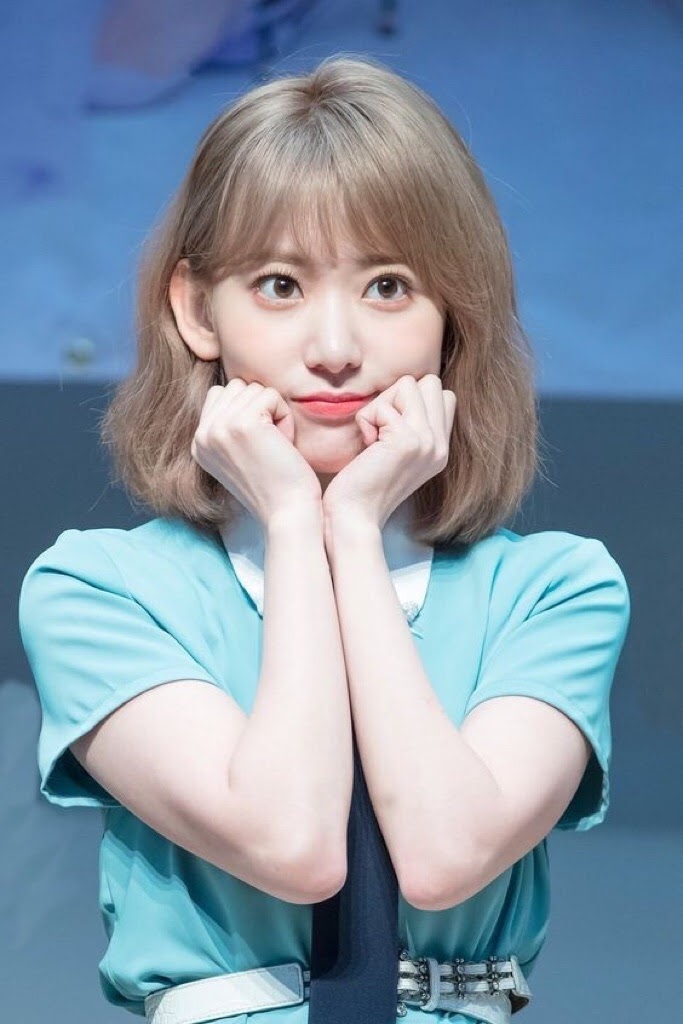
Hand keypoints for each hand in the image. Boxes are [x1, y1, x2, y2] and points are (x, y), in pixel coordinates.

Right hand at [191, 378, 322, 528]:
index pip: (220, 394)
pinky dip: (285, 416)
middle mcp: (202, 435)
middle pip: (236, 387)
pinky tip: (283, 444)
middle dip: (261, 408)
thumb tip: (237, 386)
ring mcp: (219, 428)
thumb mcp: (240, 453)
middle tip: (270, 444)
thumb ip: (229, 425)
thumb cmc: (276, 484)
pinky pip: (270, 395)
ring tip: (276, 445)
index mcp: (199, 443)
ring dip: (274, 412)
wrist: (287, 512)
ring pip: (253, 388)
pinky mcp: (242, 424)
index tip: (258, 445)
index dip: (249, 410)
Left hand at [321, 374, 456, 531]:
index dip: (410, 401)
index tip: (390, 430)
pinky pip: (383, 405)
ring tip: (374, 437)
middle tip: (381, 428)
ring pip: (408, 384)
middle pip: (430, 382)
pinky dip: (367, 420)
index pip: (442, 395)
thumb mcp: (395, 452)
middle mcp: (440, 445)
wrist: (354, 516)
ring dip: (382, 405)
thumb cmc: (362, 483)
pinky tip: (367, 446)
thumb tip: (404, 390)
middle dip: (398, 396)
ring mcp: (428, 442)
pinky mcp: (407, 442)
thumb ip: (410, 425)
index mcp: (441, 448)